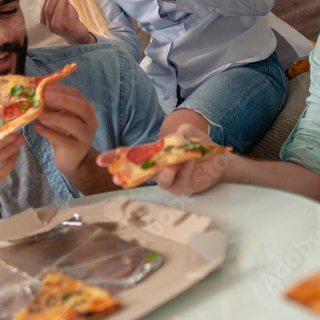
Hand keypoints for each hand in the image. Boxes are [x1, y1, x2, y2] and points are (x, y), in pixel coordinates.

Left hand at [33, 84, 97, 174]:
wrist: (70, 159)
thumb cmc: (63, 134)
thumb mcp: (57, 117)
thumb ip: (49, 106)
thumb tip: (34, 93)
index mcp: (87, 109)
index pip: (76, 94)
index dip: (61, 89)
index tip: (44, 87)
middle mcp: (91, 121)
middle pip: (81, 107)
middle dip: (62, 100)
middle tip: (44, 96)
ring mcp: (86, 136)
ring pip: (74, 124)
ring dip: (55, 117)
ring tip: (39, 114)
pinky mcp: (78, 149)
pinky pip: (64, 139)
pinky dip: (49, 132)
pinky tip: (37, 127)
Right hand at [40, 0, 92, 43]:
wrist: (77, 33)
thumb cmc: (68, 18)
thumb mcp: (65, 5)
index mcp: (45, 17)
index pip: (45, 3)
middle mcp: (49, 25)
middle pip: (48, 10)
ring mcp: (59, 31)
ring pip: (55, 20)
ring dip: (58, 7)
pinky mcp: (70, 33)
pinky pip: (69, 25)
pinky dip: (70, 16)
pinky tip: (71, 7)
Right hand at [96, 124, 227, 195]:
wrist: (218, 158)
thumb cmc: (198, 145)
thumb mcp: (188, 132)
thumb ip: (180, 132)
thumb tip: (177, 136)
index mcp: (154, 155)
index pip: (132, 155)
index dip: (116, 157)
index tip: (101, 160)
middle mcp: (158, 169)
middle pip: (139, 173)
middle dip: (126, 175)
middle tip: (116, 177)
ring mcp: (170, 180)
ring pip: (159, 180)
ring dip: (164, 171)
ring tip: (171, 162)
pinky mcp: (183, 187)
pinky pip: (179, 181)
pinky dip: (184, 170)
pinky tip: (190, 160)